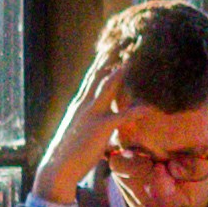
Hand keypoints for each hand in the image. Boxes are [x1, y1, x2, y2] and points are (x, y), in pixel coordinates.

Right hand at [36, 12, 150, 206]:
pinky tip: (150, 106)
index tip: (115, 45)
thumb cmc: (68, 152)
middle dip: (113, 54)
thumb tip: (99, 116)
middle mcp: (84, 102)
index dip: (105, 59)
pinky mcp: (99, 128)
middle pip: (100, 71)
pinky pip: (122, 116)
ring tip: (137, 56)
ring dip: (123, 69)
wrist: (57, 169)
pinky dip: (137, 109)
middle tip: (128, 37)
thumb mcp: (78, 128)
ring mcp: (91, 114)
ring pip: (109, 84)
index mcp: (79, 102)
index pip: (93, 74)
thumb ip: (89, 118)